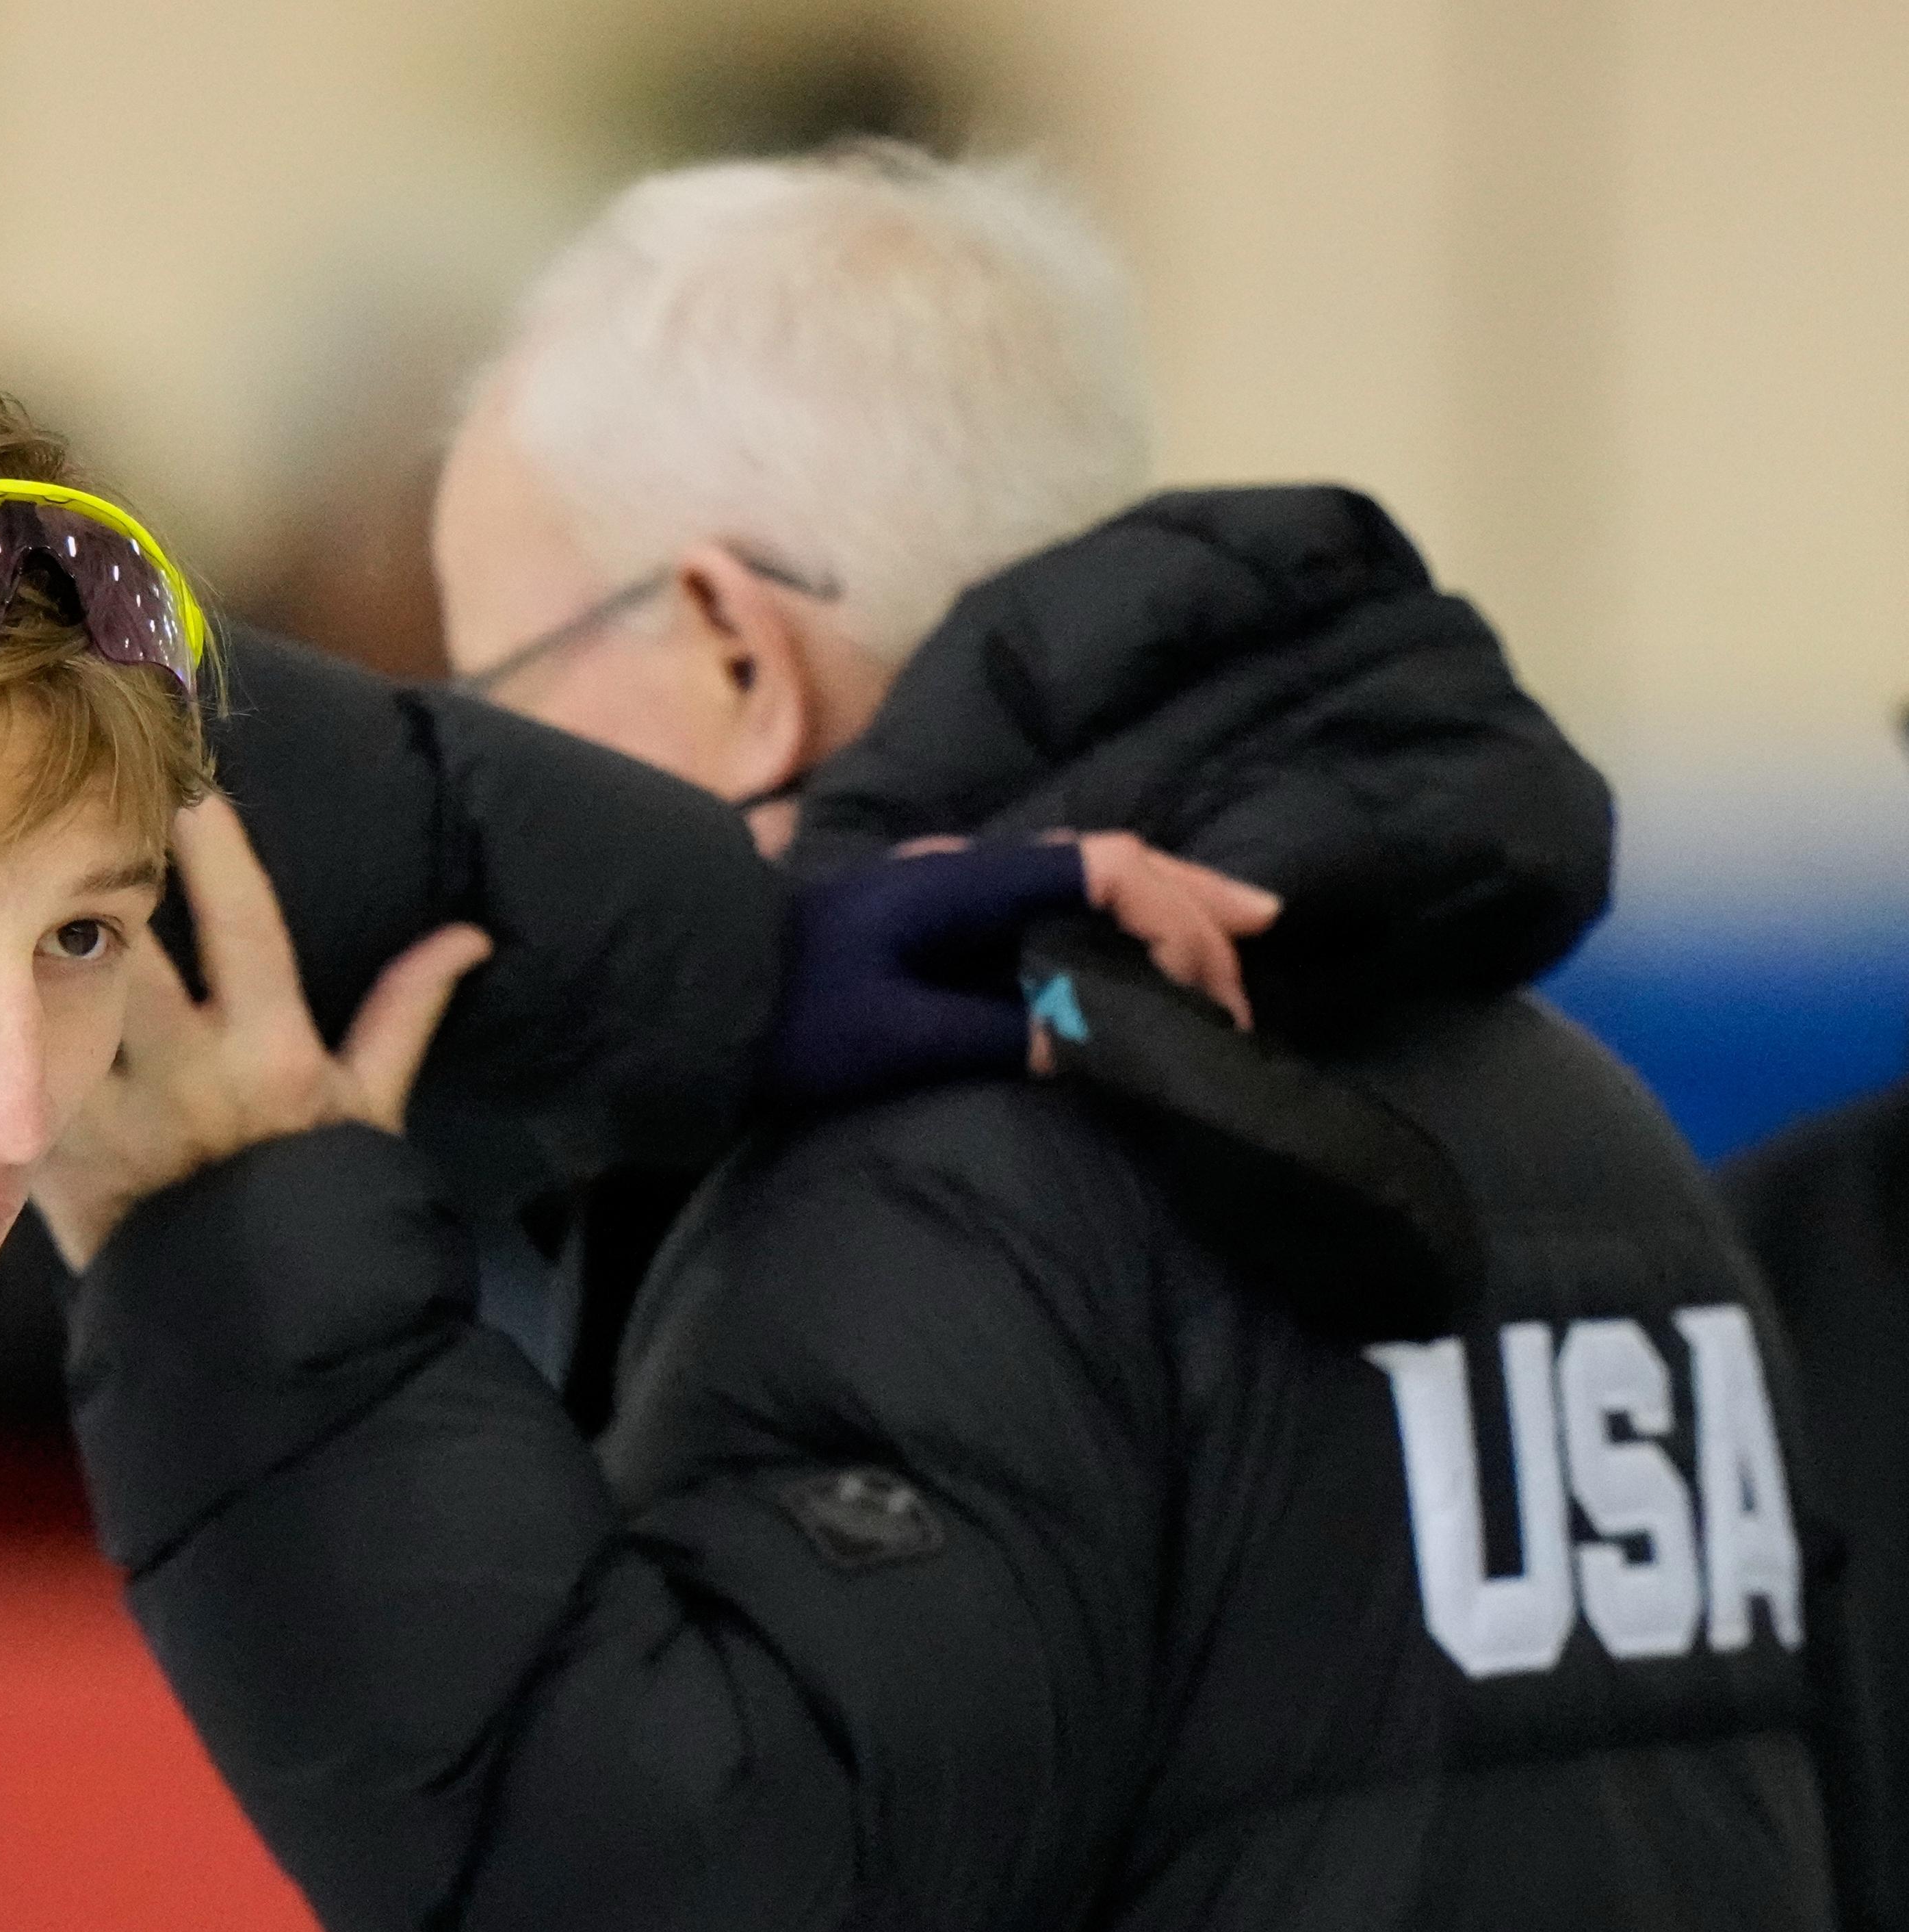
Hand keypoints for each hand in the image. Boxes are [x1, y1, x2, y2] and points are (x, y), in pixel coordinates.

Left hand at [33, 796, 492, 1268]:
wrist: (253, 1332)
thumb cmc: (318, 1210)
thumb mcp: (368, 1114)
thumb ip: (403, 1015)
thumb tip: (468, 936)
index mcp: (275, 1057)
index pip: (243, 922)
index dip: (215, 846)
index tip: (193, 782)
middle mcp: (193, 1080)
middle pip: (132, 946)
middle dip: (106, 876)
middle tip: (79, 810)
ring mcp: (119, 1120)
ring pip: (66, 1000)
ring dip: (45, 942)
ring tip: (19, 877)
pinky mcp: (59, 1159)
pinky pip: (22, 1074)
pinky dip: (5, 1030)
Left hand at [771, 835, 1281, 1107]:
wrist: (696, 990)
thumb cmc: (784, 1017)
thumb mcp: (890, 1039)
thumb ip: (995, 1034)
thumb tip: (1090, 1043)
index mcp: (965, 883)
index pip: (1104, 871)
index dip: (1173, 916)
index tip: (1208, 983)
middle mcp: (969, 869)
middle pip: (1108, 861)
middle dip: (1189, 900)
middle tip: (1262, 935)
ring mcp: (954, 889)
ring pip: (1084, 876)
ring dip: (1158, 905)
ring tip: (1225, 939)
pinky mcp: (940, 920)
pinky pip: (1050, 903)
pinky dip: (1111, 919)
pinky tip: (1135, 950)